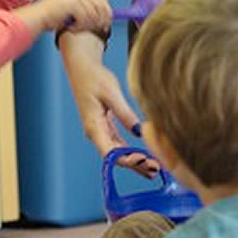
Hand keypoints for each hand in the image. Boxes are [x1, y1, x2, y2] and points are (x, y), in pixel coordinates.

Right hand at [30, 0, 110, 35]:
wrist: (36, 18)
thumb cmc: (50, 18)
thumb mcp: (70, 12)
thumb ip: (84, 12)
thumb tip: (101, 19)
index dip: (106, 12)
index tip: (108, 23)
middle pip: (99, 5)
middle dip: (101, 19)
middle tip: (101, 29)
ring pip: (92, 14)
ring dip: (85, 25)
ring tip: (75, 29)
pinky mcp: (72, 3)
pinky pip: (84, 18)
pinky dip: (78, 27)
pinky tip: (71, 29)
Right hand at [60, 36, 159, 177]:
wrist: (82, 67)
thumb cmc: (94, 78)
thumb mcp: (111, 93)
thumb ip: (125, 114)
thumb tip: (139, 131)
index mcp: (93, 127)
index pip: (110, 153)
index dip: (127, 160)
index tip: (144, 161)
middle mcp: (95, 133)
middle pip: (115, 157)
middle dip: (135, 165)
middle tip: (156, 170)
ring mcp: (100, 131)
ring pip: (118, 152)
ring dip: (135, 161)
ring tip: (153, 169)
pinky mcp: (105, 126)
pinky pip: (118, 143)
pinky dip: (131, 151)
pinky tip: (143, 157)